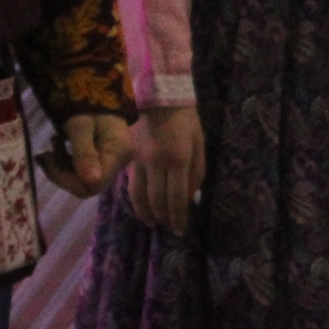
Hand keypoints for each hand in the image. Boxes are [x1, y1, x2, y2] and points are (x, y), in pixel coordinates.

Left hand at [43, 112, 134, 199]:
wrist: (96, 88)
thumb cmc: (88, 103)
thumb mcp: (81, 126)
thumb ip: (84, 153)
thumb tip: (91, 183)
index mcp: (118, 154)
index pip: (93, 185)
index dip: (67, 180)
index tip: (49, 160)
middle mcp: (119, 163)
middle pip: (87, 185)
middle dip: (61, 172)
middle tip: (45, 152)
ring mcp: (112, 162)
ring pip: (82, 179)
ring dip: (61, 166)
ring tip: (52, 144)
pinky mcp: (104, 159)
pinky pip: (83, 171)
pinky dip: (65, 163)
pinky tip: (57, 148)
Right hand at [126, 104, 204, 236]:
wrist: (160, 98)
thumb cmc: (186, 121)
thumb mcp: (199, 144)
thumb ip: (196, 172)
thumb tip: (190, 198)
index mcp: (178, 159)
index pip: (176, 198)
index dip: (178, 217)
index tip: (182, 230)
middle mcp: (156, 163)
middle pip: (157, 201)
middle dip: (165, 219)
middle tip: (170, 229)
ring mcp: (139, 161)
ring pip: (139, 196)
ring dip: (147, 214)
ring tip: (154, 223)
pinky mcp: (129, 158)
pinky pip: (130, 185)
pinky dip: (136, 201)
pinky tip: (142, 207)